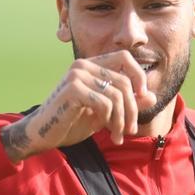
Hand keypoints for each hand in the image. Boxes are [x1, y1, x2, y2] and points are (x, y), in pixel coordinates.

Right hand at [0, 51, 157, 162]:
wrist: (42, 135)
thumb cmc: (71, 122)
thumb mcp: (105, 112)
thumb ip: (127, 102)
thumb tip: (152, 96)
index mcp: (91, 66)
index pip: (124, 57)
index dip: (139, 76)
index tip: (142, 97)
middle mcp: (83, 65)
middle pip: (124, 81)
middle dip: (132, 109)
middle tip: (129, 130)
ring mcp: (76, 75)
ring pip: (117, 95)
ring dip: (121, 120)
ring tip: (117, 136)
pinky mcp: (72, 89)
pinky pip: (105, 103)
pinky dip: (108, 119)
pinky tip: (103, 130)